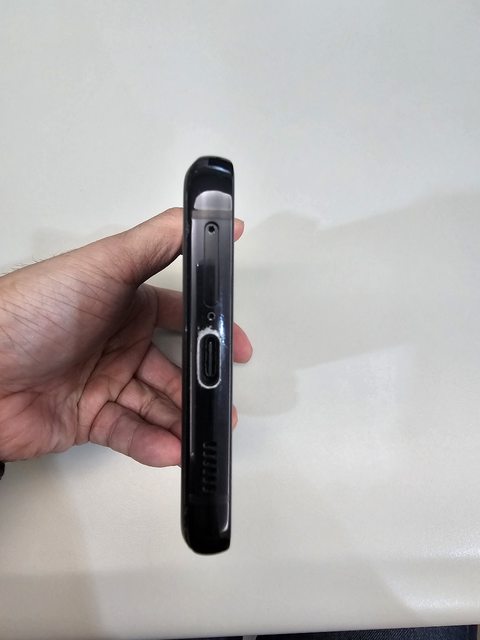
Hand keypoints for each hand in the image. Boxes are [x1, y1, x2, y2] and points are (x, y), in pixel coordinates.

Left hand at [0, 208, 251, 466]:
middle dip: (200, 386)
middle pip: (172, 367)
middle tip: (223, 402)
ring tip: (204, 432)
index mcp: (125, 303)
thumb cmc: (34, 310)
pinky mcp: (87, 418)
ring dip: (182, 420)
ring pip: (156, 405)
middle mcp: (116, 341)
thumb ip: (163, 241)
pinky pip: (130, 433)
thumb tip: (219, 220)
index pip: (179, 315)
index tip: (237, 348)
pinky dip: (153, 443)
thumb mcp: (106, 264)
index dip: (212, 332)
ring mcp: (102, 382)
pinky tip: (171, 448)